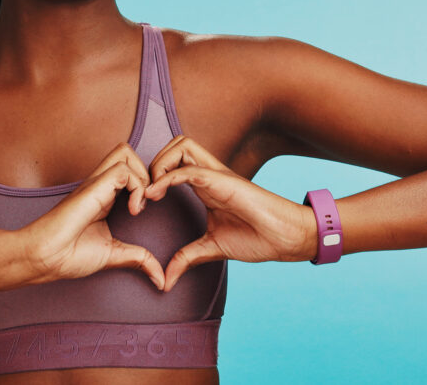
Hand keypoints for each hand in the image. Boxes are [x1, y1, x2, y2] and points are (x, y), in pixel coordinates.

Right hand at [18, 143, 164, 289]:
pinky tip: (134, 211)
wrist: (45, 258)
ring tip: (142, 204)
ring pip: (125, 153)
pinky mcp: (94, 187)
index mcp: (103, 196)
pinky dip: (137, 187)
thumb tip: (160, 278)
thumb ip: (138, 259)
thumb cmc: (69, 255)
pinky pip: (123, 170)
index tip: (146, 210)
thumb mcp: (113, 255)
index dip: (145, 183)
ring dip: (143, 176)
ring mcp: (95, 184)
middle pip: (126, 152)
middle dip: (147, 171)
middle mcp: (99, 185)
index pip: (128, 170)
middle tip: (150, 200)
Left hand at [146, 136, 316, 290]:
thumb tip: (166, 281)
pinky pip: (188, 169)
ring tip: (149, 194)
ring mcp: (216, 175)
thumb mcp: (212, 248)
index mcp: (205, 186)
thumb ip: (187, 258)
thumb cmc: (257, 238)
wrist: (287, 238)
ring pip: (181, 146)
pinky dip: (166, 178)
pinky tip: (154, 196)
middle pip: (175, 145)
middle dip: (152, 162)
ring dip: (159, 164)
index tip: (140, 204)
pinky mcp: (223, 181)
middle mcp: (209, 174)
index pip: (174, 162)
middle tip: (143, 194)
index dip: (153, 176)